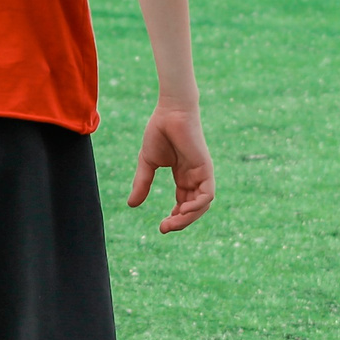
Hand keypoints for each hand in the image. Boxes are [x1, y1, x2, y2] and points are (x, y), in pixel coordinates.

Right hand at [128, 104, 214, 233]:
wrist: (170, 111)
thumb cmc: (159, 131)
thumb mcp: (147, 163)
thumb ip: (142, 183)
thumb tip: (132, 205)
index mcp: (184, 177)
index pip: (184, 204)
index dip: (175, 217)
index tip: (162, 226)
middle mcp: (194, 177)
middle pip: (193, 208)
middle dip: (181, 221)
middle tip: (164, 228)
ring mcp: (202, 173)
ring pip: (202, 204)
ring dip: (189, 217)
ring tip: (172, 222)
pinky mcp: (206, 168)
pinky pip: (207, 194)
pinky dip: (197, 205)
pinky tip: (183, 210)